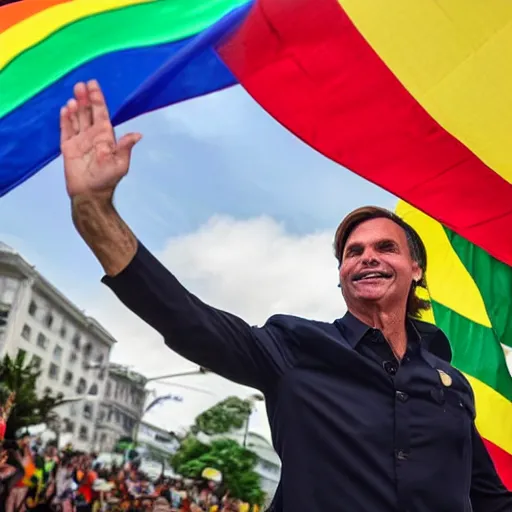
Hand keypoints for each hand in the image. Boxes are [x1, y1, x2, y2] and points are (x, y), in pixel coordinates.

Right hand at [60, 80, 141, 198]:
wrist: (90, 194)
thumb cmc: (107, 179)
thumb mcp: (120, 164)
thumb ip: (125, 147)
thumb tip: (138, 135)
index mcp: (105, 136)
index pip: (101, 113)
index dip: (98, 99)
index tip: (93, 85)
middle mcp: (92, 135)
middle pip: (88, 112)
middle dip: (85, 98)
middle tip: (81, 85)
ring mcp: (80, 140)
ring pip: (76, 118)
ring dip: (75, 107)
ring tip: (74, 98)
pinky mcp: (68, 147)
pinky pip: (65, 129)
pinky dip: (65, 119)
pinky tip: (65, 109)